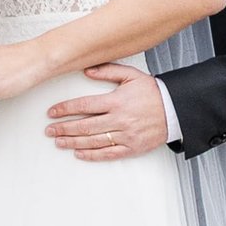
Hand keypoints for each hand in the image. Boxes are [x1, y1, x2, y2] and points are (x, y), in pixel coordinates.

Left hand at [44, 61, 170, 164]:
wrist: (176, 110)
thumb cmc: (153, 91)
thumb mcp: (131, 75)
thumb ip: (108, 71)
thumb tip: (86, 71)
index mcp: (117, 101)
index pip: (84, 105)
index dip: (65, 109)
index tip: (52, 112)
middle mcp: (119, 119)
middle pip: (85, 126)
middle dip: (64, 128)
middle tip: (49, 130)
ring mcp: (126, 135)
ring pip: (94, 141)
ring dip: (73, 142)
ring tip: (59, 142)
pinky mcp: (132, 147)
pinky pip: (109, 153)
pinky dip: (92, 155)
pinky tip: (79, 154)